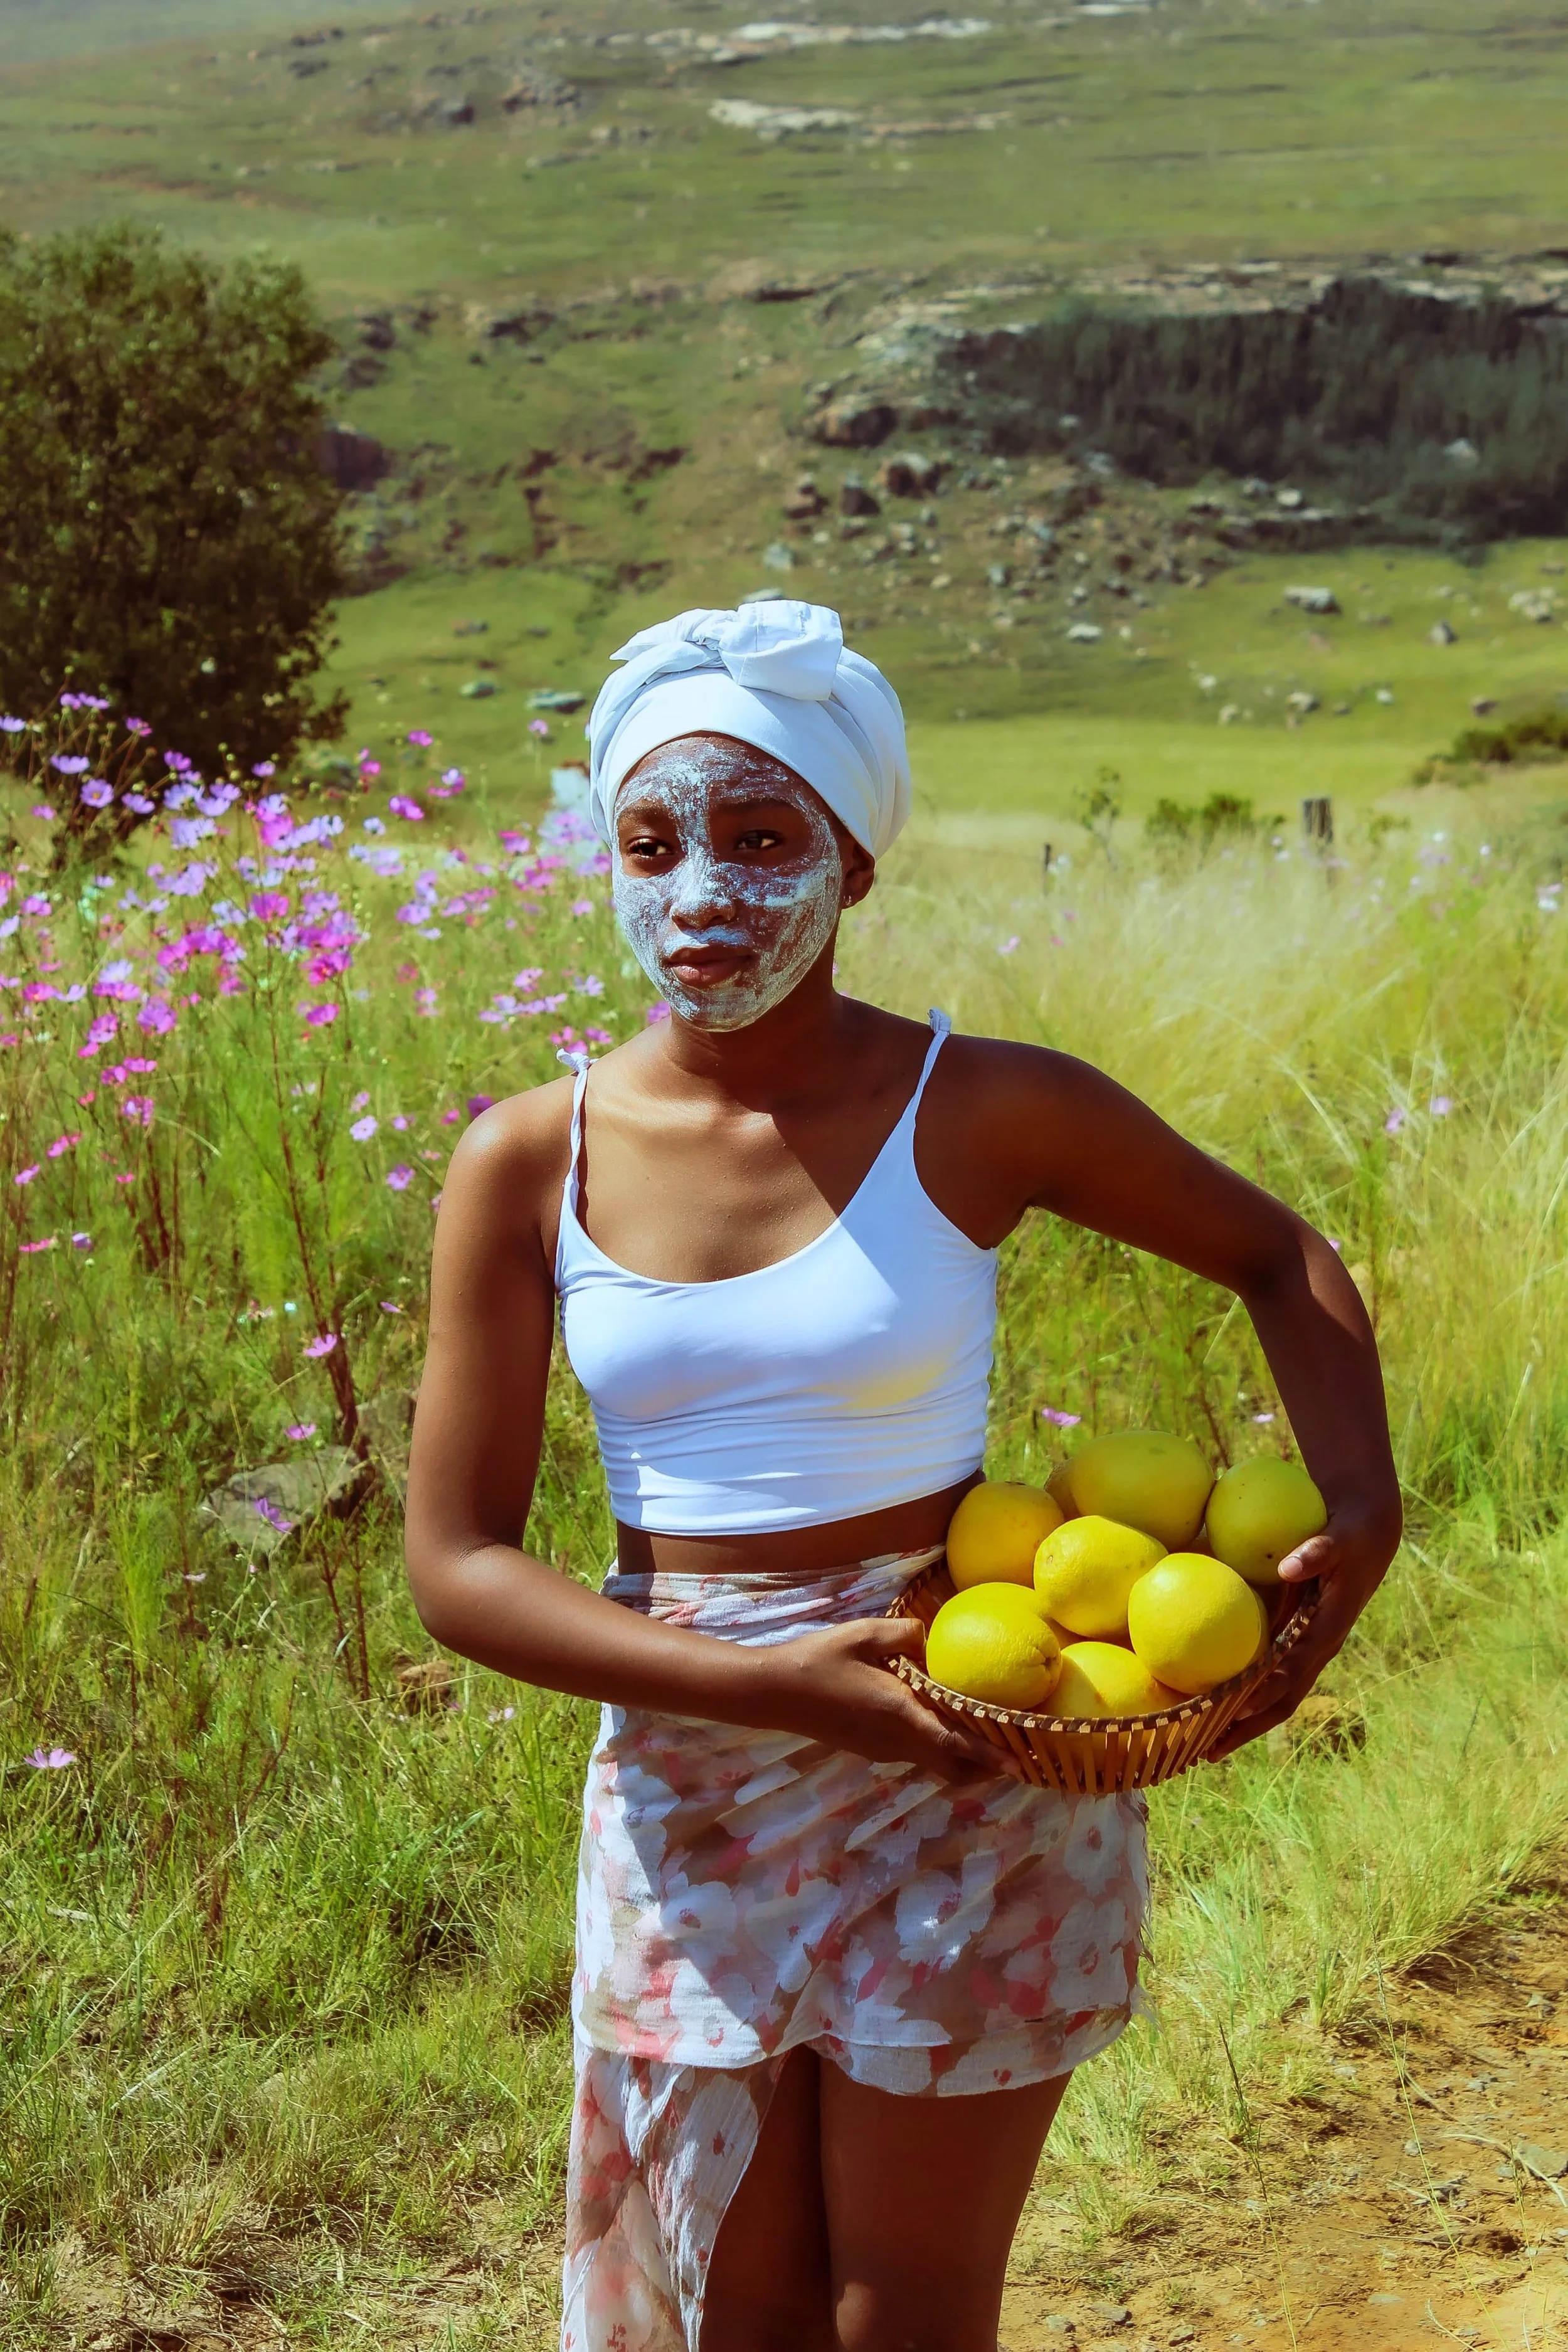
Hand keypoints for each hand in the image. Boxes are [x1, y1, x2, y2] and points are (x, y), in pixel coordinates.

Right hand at [744, 1616, 1021, 1782]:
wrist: (774, 1692)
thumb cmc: (819, 1661)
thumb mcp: (864, 1635)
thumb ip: (905, 1634)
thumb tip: (932, 1639)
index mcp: (900, 1714)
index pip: (955, 1743)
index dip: (989, 1755)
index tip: (1019, 1762)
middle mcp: (897, 1741)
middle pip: (952, 1767)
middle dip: (985, 1766)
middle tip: (1013, 1749)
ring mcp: (883, 1750)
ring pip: (935, 1763)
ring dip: (963, 1757)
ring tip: (986, 1734)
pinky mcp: (872, 1749)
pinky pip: (917, 1754)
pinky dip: (940, 1747)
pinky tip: (940, 1720)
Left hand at [1209, 1496, 1401, 1757]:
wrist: (1368, 1528)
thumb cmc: (1352, 1533)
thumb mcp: (1340, 1539)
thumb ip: (1316, 1553)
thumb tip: (1286, 1568)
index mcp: (1327, 1631)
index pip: (1293, 1674)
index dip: (1265, 1696)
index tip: (1232, 1715)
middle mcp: (1314, 1646)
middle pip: (1279, 1699)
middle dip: (1245, 1727)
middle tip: (1204, 1752)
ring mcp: (1303, 1642)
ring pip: (1269, 1691)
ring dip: (1237, 1716)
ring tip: (1197, 1739)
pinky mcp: (1291, 1630)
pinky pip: (1262, 1665)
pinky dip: (1237, 1682)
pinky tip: (1203, 1688)